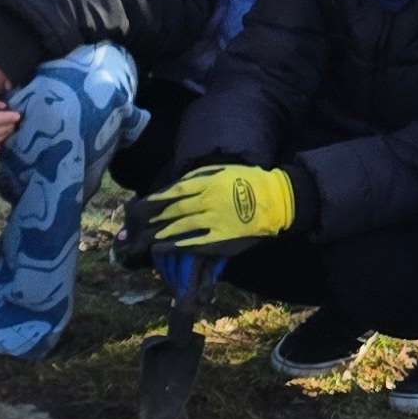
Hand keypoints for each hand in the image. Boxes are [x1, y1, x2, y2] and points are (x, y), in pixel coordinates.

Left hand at [150, 163, 298, 250]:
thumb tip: (176, 184)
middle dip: (156, 216)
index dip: (158, 198)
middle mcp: (209, 200)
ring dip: (163, 231)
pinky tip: (163, 248)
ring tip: (149, 236)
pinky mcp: (221, 238)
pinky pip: (195, 243)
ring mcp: (215, 220)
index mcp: (209, 182)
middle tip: (141, 223)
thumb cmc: (249, 182)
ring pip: (182, 226)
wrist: (277, 199)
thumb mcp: (224, 170)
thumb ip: (201, 176)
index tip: (144, 203)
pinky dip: (177, 245)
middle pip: (175, 209)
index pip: (176, 190)